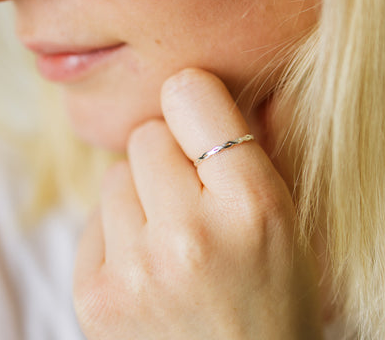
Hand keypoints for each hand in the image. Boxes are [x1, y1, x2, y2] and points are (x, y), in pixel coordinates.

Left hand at [73, 68, 322, 339]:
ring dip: (142, 194)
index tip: (197, 111)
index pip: (192, 97)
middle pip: (146, 135)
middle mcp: (189, 238)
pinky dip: (120, 229)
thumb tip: (207, 86)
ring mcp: (135, 273)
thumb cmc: (273, 292)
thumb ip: (257, 145)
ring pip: (116, 174)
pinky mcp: (95, 298)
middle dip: (169, 155)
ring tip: (173, 234)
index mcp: (253, 207)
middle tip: (194, 194)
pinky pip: (96, 217)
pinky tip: (149, 263)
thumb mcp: (289, 216)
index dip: (193, 97)